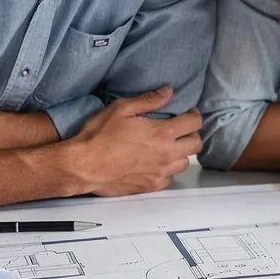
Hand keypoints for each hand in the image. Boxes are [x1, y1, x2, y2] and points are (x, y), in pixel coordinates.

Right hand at [54, 86, 201, 196]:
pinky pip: (169, 179)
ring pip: (184, 163)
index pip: (194, 123)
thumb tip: (168, 92)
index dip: (194, 115)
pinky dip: (167, 170)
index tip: (188, 113)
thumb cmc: (99, 136)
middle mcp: (166, 154)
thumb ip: (148, 100)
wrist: (83, 166)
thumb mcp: (122, 109)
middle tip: (181, 129)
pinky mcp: (150, 186)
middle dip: (192, 134)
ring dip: (181, 153)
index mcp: (162, 133)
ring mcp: (159, 173)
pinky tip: (156, 163)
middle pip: (196, 145)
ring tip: (169, 147)